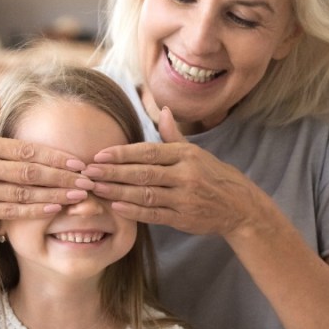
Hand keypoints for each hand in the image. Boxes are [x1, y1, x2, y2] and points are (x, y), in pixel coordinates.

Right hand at [0, 80, 93, 225]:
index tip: (78, 161)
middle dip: (64, 176)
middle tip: (89, 179)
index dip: (55, 156)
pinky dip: (33, 211)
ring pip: (24, 194)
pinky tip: (54, 209)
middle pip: (30, 172)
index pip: (26, 150)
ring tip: (80, 196)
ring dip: (56, 195)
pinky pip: (9, 212)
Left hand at [84, 107, 261, 238]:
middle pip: (143, 172)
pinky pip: (155, 214)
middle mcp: (185, 175)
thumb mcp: (197, 153)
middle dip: (112, 172)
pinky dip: (134, 211)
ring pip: (145, 193)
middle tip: (88, 172)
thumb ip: (174, 135)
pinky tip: (116, 206)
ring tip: (96, 188)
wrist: (239, 206)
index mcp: (186, 155)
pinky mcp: (183, 219)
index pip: (148, 152)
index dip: (122, 154)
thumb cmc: (213, 176)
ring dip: (118, 191)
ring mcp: (184, 198)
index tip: (99, 155)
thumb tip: (163, 109)